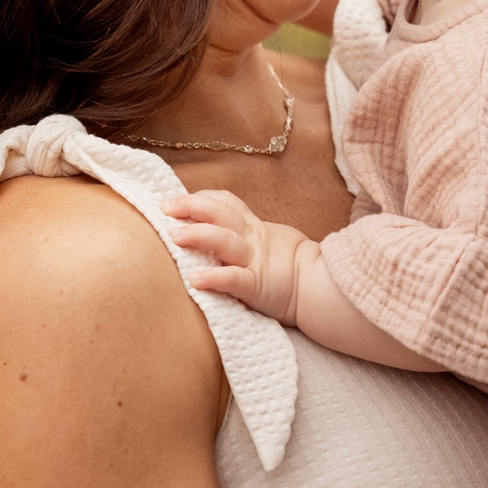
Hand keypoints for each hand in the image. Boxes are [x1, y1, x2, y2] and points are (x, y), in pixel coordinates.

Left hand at [163, 189, 311, 325]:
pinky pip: (235, 280)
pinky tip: (196, 280)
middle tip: (165, 208)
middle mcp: (252, 240)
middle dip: (192, 207)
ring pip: (225, 241)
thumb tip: (206, 232)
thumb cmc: (290, 270)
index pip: (226, 203)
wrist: (323, 290)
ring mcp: (255, 262)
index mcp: (254, 229)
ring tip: (174, 237)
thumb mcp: (268, 243)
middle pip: (221, 214)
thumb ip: (243, 236)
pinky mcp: (258, 287)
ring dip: (199, 235)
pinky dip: (215, 278)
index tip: (174, 201)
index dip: (201, 198)